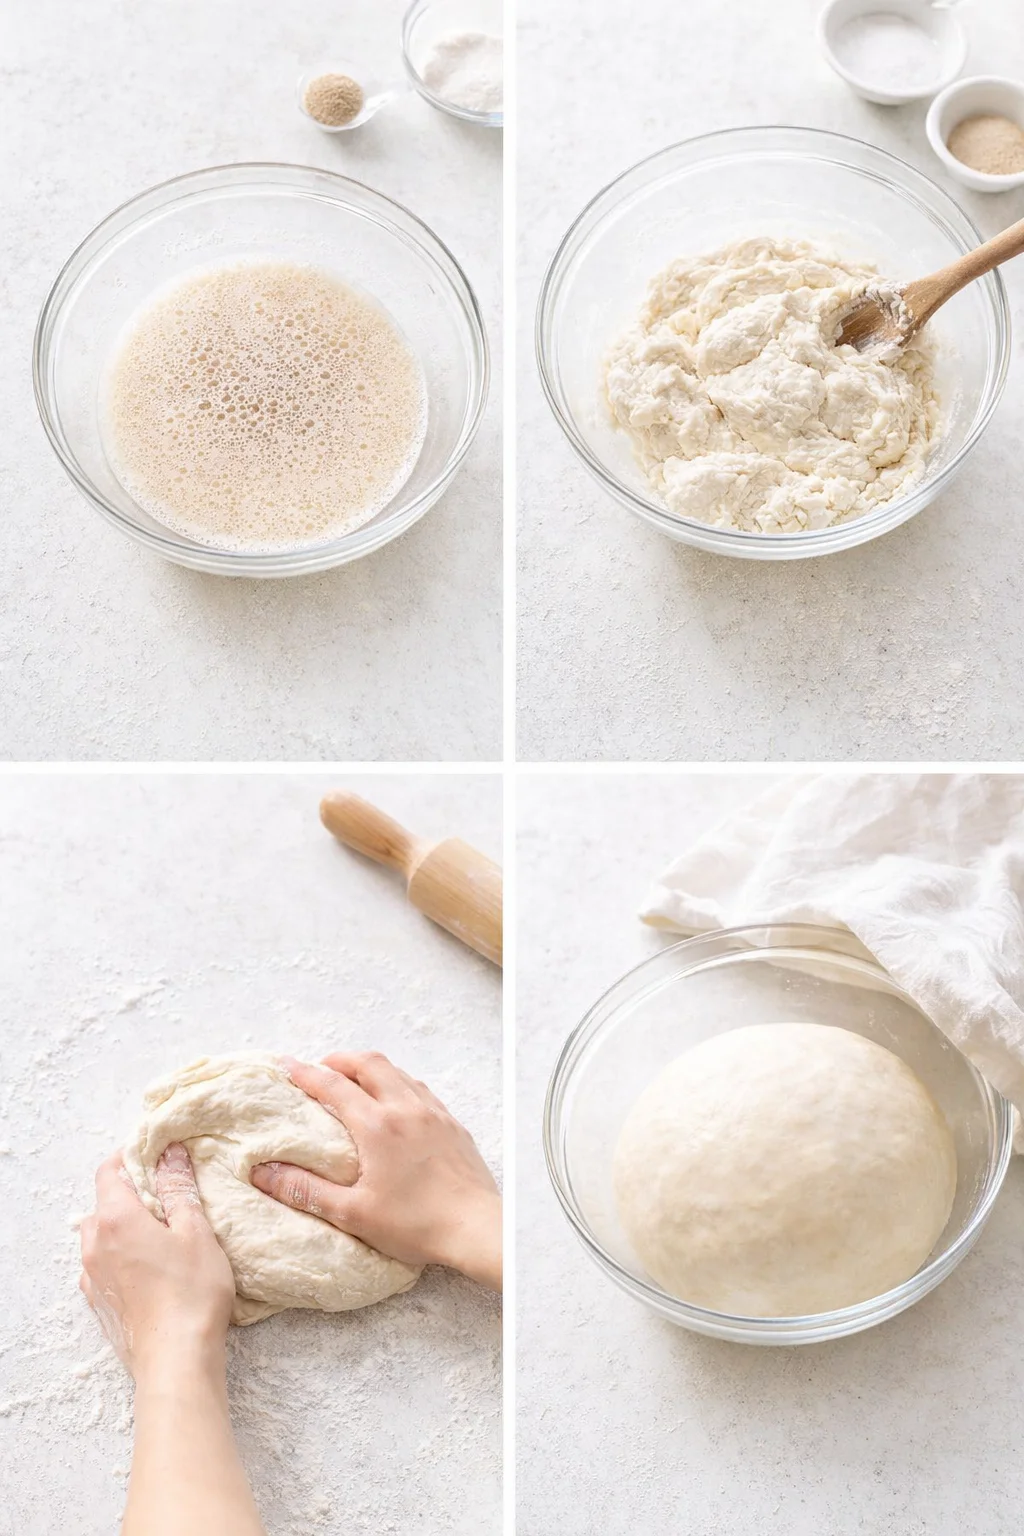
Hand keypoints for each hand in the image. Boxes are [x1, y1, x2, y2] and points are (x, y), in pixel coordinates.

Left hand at [80, 1145, 234, 1381]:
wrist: (175, 1361)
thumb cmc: (191, 1294)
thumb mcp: (195, 1231)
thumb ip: (179, 1190)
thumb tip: (170, 1155)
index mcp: (116, 1220)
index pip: (108, 1172)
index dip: (130, 1157)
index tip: (156, 1156)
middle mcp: (95, 1245)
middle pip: (103, 1203)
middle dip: (130, 1192)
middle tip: (166, 1193)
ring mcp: (92, 1277)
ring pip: (100, 1235)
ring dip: (124, 1225)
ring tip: (161, 1232)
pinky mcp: (99, 1302)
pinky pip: (103, 1264)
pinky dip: (121, 1254)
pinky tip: (151, 1265)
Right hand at [251, 1052, 501, 1290]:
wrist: (477, 1228)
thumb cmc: (416, 1225)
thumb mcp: (352, 1213)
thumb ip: (306, 1190)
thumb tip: (263, 1172)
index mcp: (378, 1126)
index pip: (334, 1086)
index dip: (307, 1073)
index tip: (287, 1066)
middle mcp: (406, 1108)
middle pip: (369, 1063)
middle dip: (341, 1060)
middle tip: (322, 1068)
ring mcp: (434, 1113)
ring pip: (398, 1073)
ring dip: (372, 1068)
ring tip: (356, 1081)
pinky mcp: (453, 1124)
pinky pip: (421, 1090)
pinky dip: (399, 1083)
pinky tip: (397, 1102)